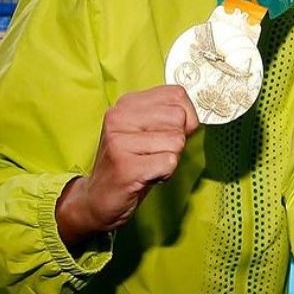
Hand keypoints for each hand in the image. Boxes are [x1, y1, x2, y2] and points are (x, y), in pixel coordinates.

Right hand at [55, 85, 198, 245]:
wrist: (98, 198)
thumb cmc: (130, 164)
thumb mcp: (148, 132)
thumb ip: (170, 118)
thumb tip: (194, 118)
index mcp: (127, 104)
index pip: (177, 95)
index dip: (185, 118)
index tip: (168, 133)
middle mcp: (119, 117)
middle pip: (179, 118)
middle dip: (176, 141)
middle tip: (155, 154)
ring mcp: (119, 141)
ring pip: (176, 141)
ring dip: (170, 159)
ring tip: (149, 164)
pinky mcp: (125, 165)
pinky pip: (169, 162)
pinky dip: (165, 173)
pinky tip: (146, 175)